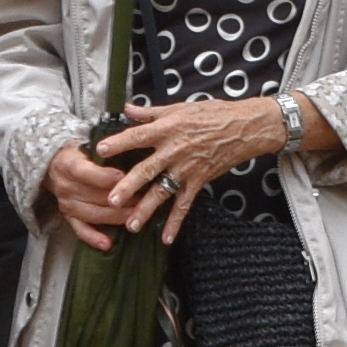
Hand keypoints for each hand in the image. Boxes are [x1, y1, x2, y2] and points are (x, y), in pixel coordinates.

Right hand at [37, 140, 134, 251]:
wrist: (54, 163)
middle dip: (120, 199)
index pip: (85, 172)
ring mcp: (66, 204)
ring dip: (115, 218)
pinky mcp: (68, 217)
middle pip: (94, 196)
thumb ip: (106, 146)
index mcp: (68, 164)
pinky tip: (108, 244)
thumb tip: (132, 143)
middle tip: (143, 199)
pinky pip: (80, 230)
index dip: (105, 176)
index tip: (124, 177)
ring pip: (92, 214)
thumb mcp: (87, 141)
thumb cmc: (79, 151)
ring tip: (135, 218)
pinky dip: (93, 238)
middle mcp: (65, 186)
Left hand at [81, 94, 290, 235]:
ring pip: (163, 191)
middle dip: (128, 186)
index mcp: (168, 129)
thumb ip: (151, 112)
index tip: (101, 150)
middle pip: (147, 169)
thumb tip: (127, 108)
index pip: (139, 136)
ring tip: (131, 224)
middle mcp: (175, 150)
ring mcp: (187, 168)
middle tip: (111, 200)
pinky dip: (176, 222)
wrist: (245, 128)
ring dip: (147, 209)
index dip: (120, 142)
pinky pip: (185, 204)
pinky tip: (166, 238)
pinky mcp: (199, 181)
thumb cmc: (214, 114)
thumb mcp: (180, 107)